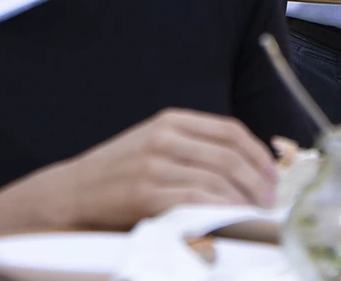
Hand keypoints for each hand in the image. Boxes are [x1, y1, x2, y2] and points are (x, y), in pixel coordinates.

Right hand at [56, 109, 277, 229]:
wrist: (69, 193)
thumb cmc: (118, 173)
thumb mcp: (154, 145)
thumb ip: (191, 148)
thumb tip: (243, 166)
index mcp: (171, 120)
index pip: (229, 130)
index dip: (257, 153)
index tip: (272, 174)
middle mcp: (165, 137)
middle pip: (229, 155)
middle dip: (256, 180)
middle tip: (269, 201)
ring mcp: (154, 164)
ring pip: (215, 180)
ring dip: (242, 200)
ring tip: (254, 215)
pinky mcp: (145, 193)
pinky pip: (194, 202)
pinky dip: (218, 212)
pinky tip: (230, 221)